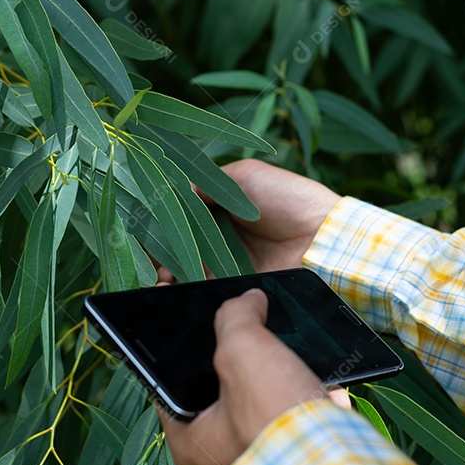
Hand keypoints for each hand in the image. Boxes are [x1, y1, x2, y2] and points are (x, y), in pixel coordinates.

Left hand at [159, 289, 348, 464]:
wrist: (338, 462)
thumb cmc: (278, 418)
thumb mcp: (243, 350)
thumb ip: (235, 316)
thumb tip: (248, 300)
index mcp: (190, 438)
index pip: (169, 379)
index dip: (177, 340)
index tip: (188, 313)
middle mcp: (218, 449)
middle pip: (217, 381)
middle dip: (236, 349)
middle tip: (242, 323)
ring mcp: (258, 446)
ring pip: (260, 390)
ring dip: (275, 365)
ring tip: (281, 341)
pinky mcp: (292, 443)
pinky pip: (291, 404)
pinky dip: (303, 385)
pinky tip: (312, 370)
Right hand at [163, 159, 340, 277]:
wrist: (324, 240)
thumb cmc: (289, 199)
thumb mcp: (245, 177)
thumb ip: (206, 183)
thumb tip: (173, 191)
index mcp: (223, 204)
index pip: (181, 212)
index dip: (159, 220)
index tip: (141, 228)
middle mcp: (221, 234)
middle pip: (178, 241)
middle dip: (156, 251)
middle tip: (148, 258)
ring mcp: (227, 262)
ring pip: (185, 267)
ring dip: (165, 272)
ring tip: (158, 277)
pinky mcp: (236, 287)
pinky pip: (204, 288)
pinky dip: (185, 288)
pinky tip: (171, 286)